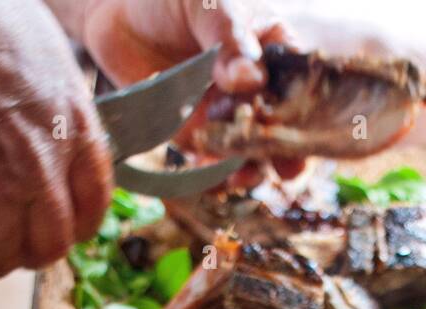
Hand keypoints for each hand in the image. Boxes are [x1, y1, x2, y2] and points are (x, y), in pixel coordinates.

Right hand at [0, 0, 111, 303]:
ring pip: (3, 258)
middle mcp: (41, 164)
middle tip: (5, 242)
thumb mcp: (43, 53)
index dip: (74, 226)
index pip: (93, 206)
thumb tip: (60, 131)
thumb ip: (57, 104)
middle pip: (50, 244)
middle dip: (28, 250)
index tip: (55, 227)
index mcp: (73, 127)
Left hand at [75, 1, 304, 176]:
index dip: (303, 111)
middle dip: (283, 152)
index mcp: (274, 52)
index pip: (300, 86)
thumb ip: (229, 36)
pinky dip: (214, 175)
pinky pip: (214, 165)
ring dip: (250, 169)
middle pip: (283, 131)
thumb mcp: (208, 3)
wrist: (121, 15)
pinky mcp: (201, 139)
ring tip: (239, 173)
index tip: (293, 127)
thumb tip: (250, 78)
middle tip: (282, 166)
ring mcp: (231, 119)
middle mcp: (259, 92)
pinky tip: (208, 172)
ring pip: (253, 155)